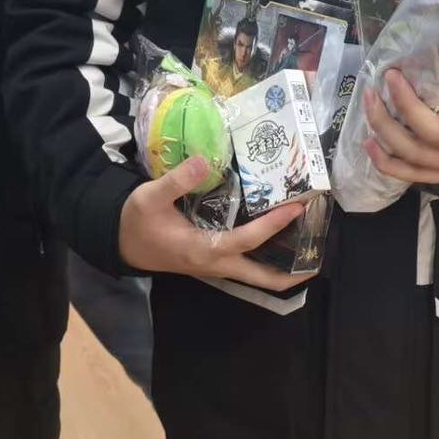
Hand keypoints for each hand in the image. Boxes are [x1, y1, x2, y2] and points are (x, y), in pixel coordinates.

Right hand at [119, 154, 313, 291]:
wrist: (118, 241)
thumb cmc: (135, 220)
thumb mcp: (149, 197)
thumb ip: (177, 181)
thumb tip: (204, 160)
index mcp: (203, 250)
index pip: (247, 240)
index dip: (273, 225)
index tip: (297, 208)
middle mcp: (214, 264)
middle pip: (261, 278)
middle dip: (292, 273)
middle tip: (319, 258)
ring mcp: (214, 267)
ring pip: (255, 275)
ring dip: (281, 266)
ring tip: (307, 244)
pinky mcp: (212, 262)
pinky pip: (246, 265)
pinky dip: (265, 257)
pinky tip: (278, 238)